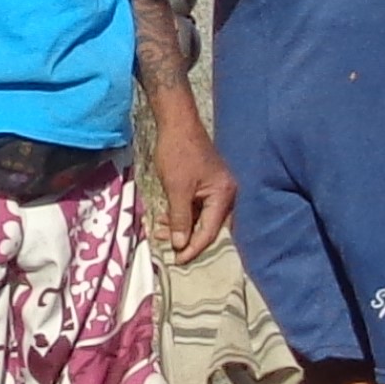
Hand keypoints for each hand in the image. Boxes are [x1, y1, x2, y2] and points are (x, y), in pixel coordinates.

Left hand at [147, 95, 236, 261]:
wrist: (177, 123)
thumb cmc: (178, 153)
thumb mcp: (177, 189)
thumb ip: (180, 218)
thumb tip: (180, 244)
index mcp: (224, 195)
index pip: (210, 231)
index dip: (193, 248)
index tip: (178, 260)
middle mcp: (226, 194)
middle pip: (208, 226)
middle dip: (186, 239)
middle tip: (167, 250)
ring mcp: (216, 188)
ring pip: (200, 217)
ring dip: (180, 227)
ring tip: (159, 232)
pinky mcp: (206, 184)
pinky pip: (196, 206)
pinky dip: (181, 214)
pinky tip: (164, 220)